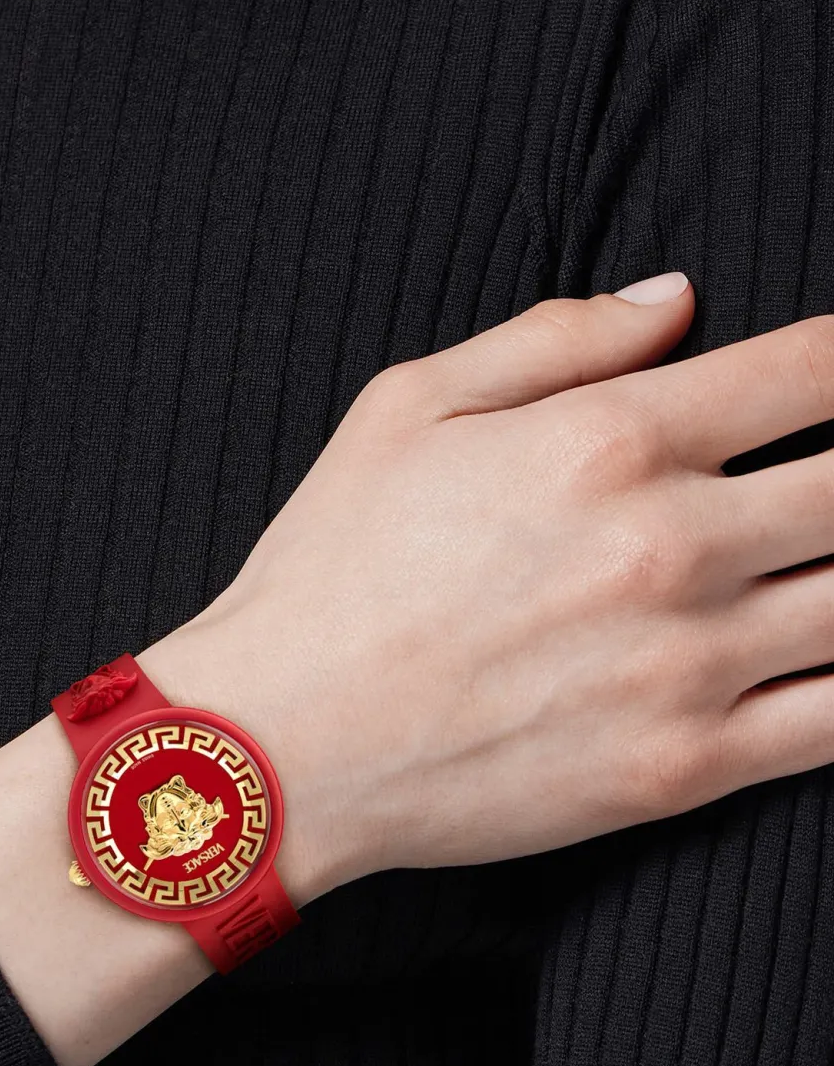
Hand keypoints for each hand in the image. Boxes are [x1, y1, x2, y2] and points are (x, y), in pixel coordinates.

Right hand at [145, 271, 833, 901]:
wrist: (285, 739)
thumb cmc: (333, 564)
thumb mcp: (407, 406)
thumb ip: (552, 338)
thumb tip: (675, 297)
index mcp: (605, 441)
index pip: (811, 371)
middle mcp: (669, 545)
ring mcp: (689, 665)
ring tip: (830, 549)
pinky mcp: (686, 769)